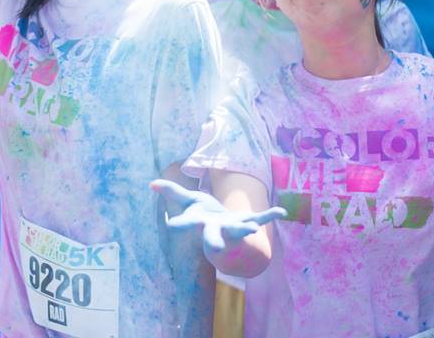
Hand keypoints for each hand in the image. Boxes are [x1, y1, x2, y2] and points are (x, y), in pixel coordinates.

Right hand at [150, 179, 284, 254]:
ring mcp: (233, 227)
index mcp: (200, 222)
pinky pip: (260, 218)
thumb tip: (151, 184)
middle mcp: (216, 229)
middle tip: (216, 249)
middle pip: (214, 237)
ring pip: (238, 230)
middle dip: (215, 243)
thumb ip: (172, 192)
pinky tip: (282, 210)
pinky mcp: (247, 221)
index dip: (179, 225)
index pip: (187, 224)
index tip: (171, 226)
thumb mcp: (189, 201)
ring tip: (252, 228)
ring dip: (245, 229)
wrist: (224, 227)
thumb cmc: (204, 214)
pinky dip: (270, 214)